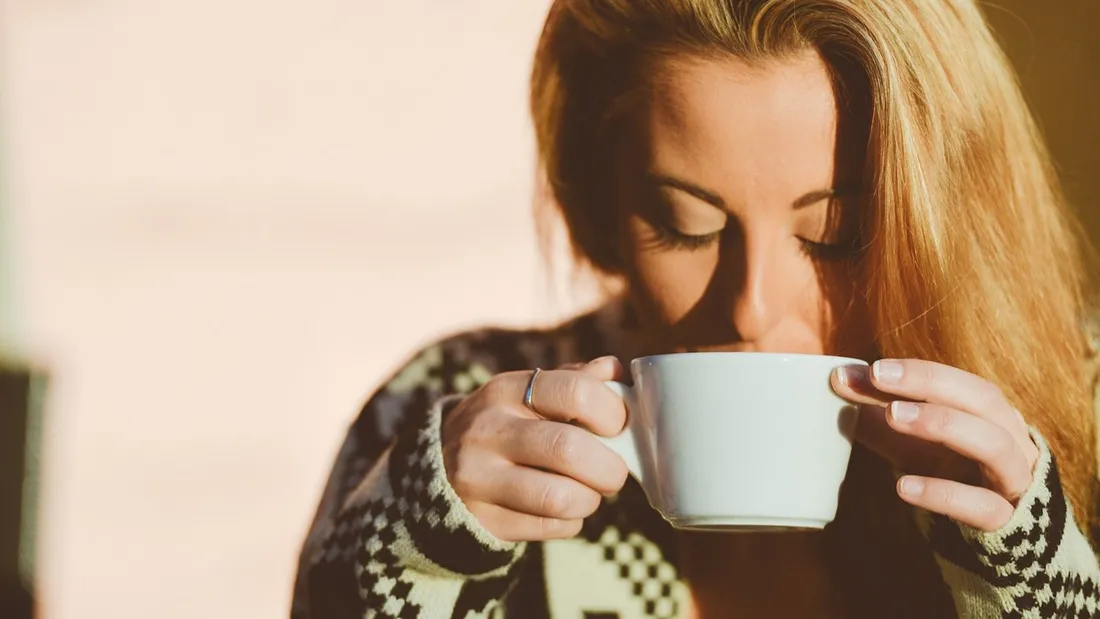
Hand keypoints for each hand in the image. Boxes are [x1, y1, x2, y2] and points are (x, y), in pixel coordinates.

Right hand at [440, 357, 628, 541]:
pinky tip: (562, 509)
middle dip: (609, 467)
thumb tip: (615, 371)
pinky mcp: (483, 519)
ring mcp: (479, 478)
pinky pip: (550, 527)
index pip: (575, 392)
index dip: (612, 413)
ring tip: (587, 492)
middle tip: (613, 472)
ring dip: (590, 499)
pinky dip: (570, 521)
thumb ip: (573, 380)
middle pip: (569, 449)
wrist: (439, 470)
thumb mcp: (527, 394)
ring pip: (561, 498)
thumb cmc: (505, 425)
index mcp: (506, 390)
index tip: (618, 427)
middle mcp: (487, 430)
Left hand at [831, 359, 1038, 530]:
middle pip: (983, 400)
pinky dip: (943, 492)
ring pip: (994, 445)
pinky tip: (903, 486)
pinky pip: (982, 505)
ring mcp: (1014, 481)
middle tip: (879, 378)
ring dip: (943, 424)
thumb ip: (878, 410)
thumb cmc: (946, 474)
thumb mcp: (910, 440)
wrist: (988, 537)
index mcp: (990, 415)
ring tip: (892, 416)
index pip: (960, 383)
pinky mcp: (1007, 522)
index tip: (874, 369)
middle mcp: (1011, 440)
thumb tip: (839, 377)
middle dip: (930, 384)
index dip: (919, 372)